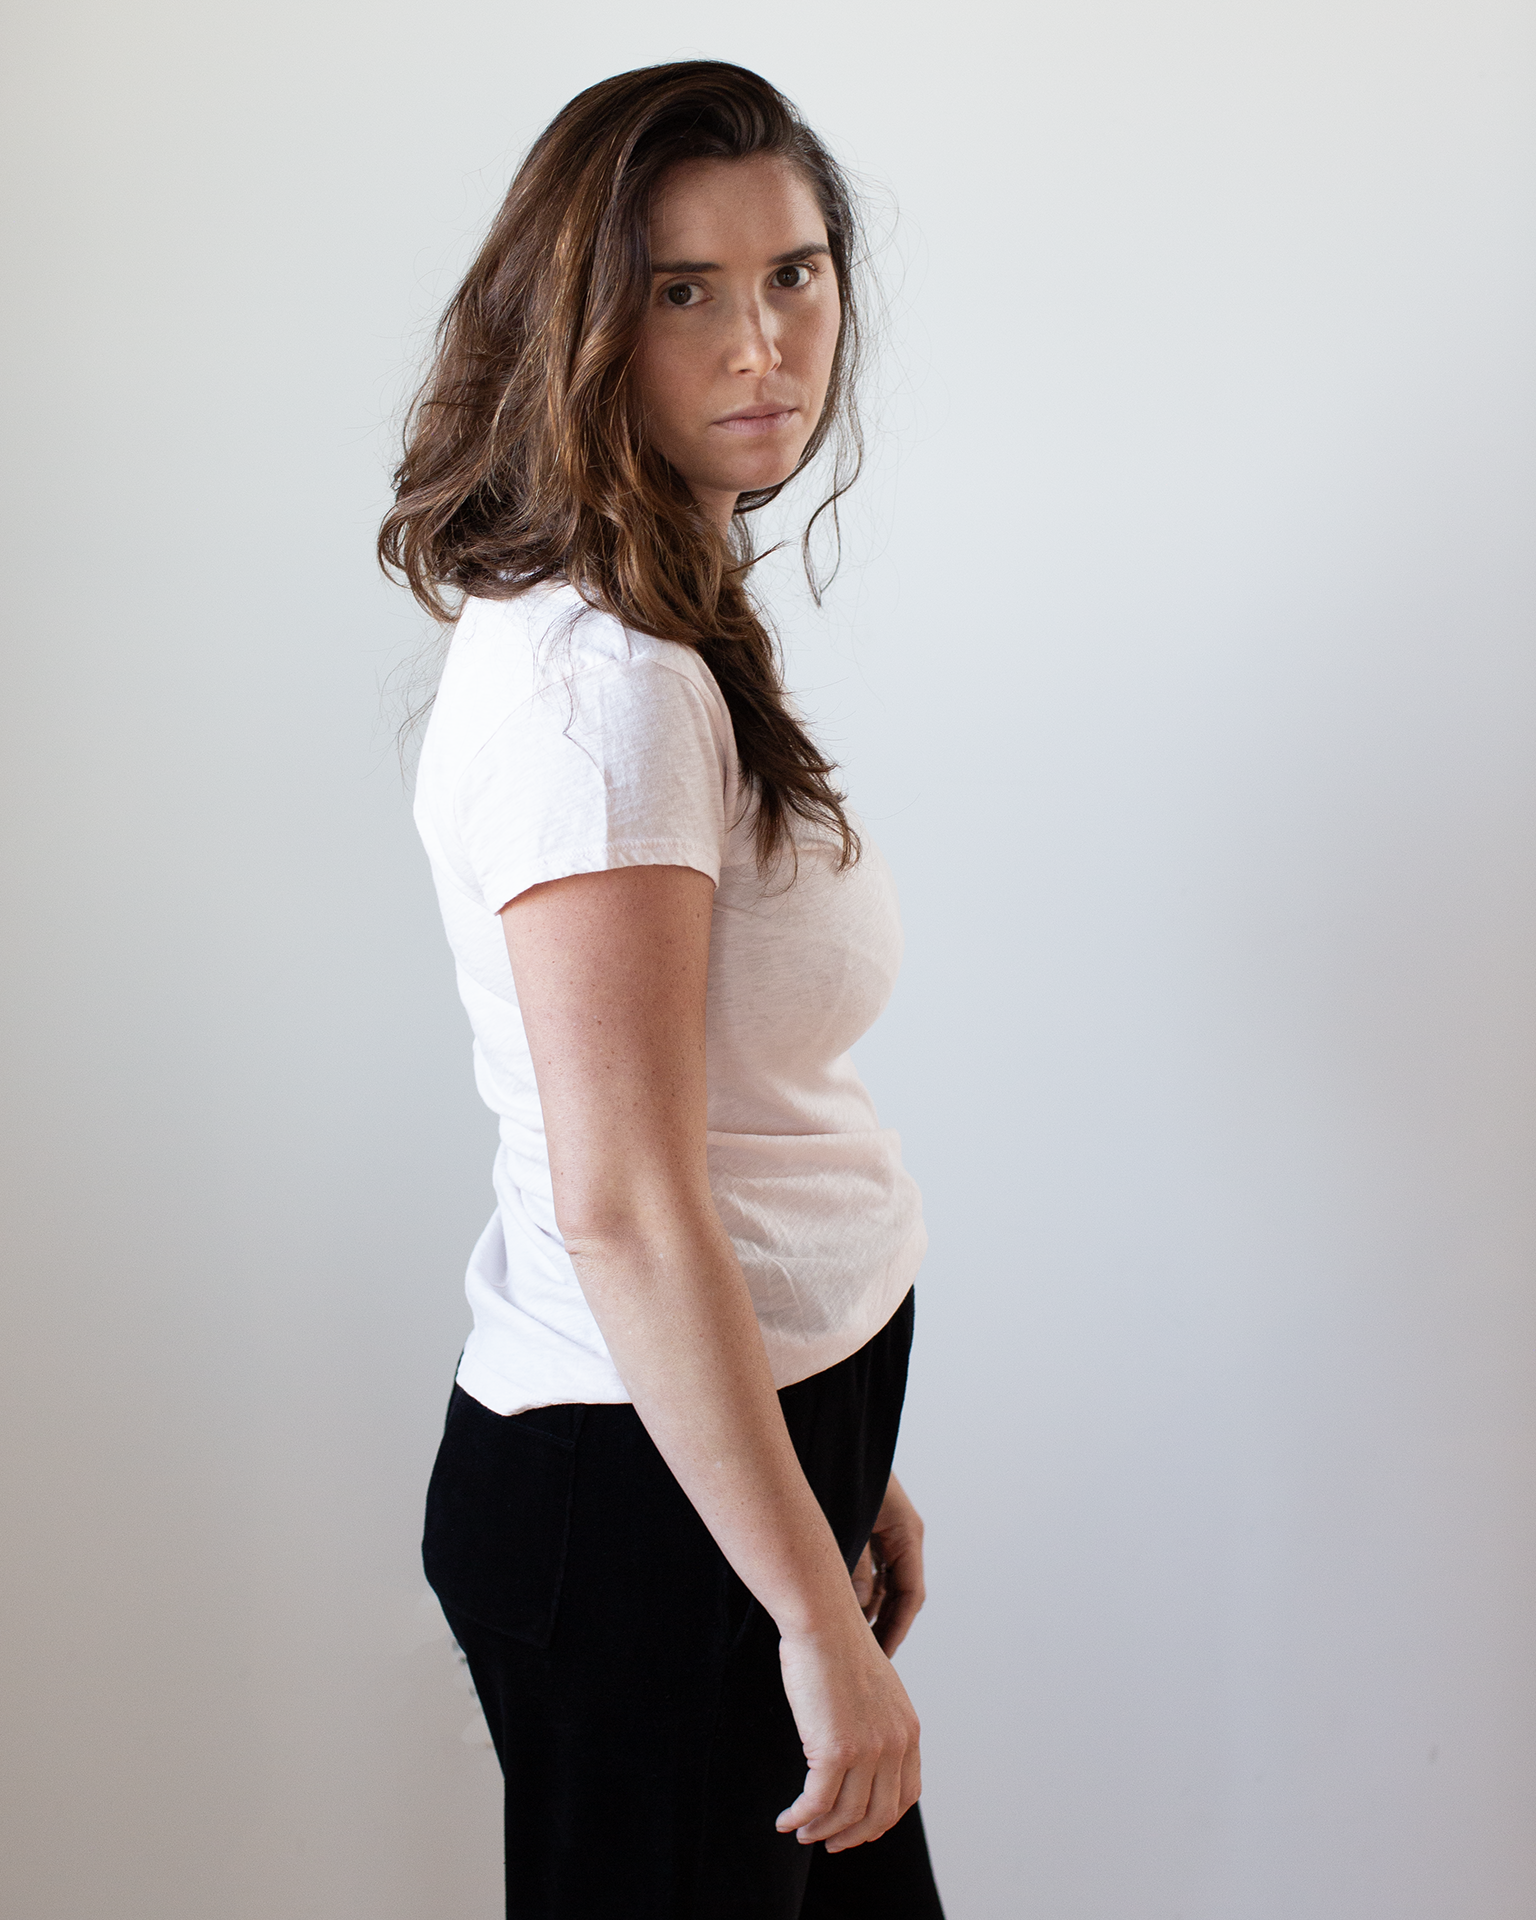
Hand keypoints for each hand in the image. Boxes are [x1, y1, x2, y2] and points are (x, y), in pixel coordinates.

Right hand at [775, 1608, 920, 1852]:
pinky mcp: (835, 1751)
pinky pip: (816, 1803)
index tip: (858, 1828)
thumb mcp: (875, 1689)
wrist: (822, 1623)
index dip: (881, 1820)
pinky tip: (785, 1820)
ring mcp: (868, 1750)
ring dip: (821, 1831)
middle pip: (878, 1816)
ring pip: (846, 1815)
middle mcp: (895, 1745)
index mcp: (908, 1731)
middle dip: (852, 1836)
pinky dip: (800, 1818)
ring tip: (801, 1833)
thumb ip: (877, 1723)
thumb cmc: (837, 1648)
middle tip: (828, 1842)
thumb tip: (858, 1753)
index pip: (906, 1796)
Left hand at [854, 1474, 925, 1655]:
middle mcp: (903, 1535)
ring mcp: (888, 1531)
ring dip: (870, 1608)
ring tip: (850, 1639)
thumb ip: (858, 1567)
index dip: (897, 1629)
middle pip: (900, 1593)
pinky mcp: (871, 1527)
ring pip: (885, 1582)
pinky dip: (861, 1588)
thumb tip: (860, 1609)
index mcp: (907, 1533)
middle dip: (884, 1626)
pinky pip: (873, 1566)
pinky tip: (842, 1606)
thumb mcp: (853, 1524)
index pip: (911, 1595)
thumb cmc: (843, 1473)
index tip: (881, 1658)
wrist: (832, 1436)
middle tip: (865, 1659)